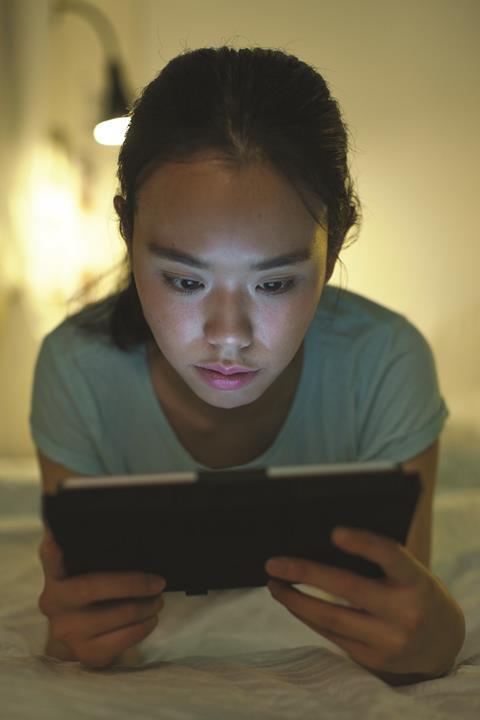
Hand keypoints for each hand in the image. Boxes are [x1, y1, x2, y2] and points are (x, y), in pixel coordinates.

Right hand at [38, 530, 166, 667]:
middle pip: (93, 587)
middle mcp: (54, 604)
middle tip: (159, 582)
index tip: (55, 540)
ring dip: (145, 607)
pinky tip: (151, 619)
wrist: (83, 637)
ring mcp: (68, 631)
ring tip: (158, 600)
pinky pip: (122, 639)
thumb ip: (90, 554)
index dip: (52, 551)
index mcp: (55, 577)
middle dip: (132, 583)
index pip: (50, 559)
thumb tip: (117, 525)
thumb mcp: (86, 573)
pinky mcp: (86, 652)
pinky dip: (143, 627)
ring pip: (114, 616)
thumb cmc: (91, 595)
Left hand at [265, 527, 464, 681]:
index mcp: (417, 581)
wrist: (442, 643)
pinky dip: (308, 617)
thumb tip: (320, 543)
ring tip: (274, 585)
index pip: (390, 556)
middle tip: (274, 563)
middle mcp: (405, 613)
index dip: (363, 543)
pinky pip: (332, 635)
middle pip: (347, 589)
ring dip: (295, 601)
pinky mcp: (374, 660)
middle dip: (304, 573)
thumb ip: (377, 559)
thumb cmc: (416, 592)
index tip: (334, 532)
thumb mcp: (410, 571)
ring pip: (331, 619)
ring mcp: (389, 641)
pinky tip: (294, 603)